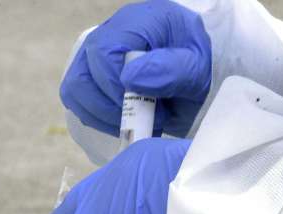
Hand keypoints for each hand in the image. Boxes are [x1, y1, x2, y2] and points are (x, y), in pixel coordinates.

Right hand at [60, 0, 211, 137]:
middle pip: (82, 74)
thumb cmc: (204, 67)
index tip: (149, 106)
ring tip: (141, 122)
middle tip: (148, 118)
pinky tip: (130, 122)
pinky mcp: (96, 78)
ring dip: (104, 116)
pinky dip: (102, 120)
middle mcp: (111, 35)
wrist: (206, 75)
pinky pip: (81, 103)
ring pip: (76, 91)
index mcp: (138, 22)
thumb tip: (129, 78)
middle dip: (111, 107)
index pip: (103, 52)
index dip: (116, 86)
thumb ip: (171, 70)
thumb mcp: (198, 68)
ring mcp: (98, 57)